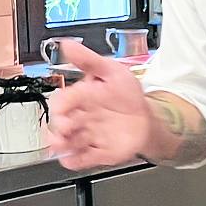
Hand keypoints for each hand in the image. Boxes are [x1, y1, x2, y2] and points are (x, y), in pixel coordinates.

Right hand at [48, 42, 152, 169]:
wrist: (148, 117)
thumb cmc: (127, 94)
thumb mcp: (112, 71)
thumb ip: (89, 60)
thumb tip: (67, 45)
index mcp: (81, 98)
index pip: (62, 101)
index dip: (60, 106)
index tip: (62, 108)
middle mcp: (80, 118)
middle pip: (59, 125)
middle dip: (58, 128)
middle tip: (65, 128)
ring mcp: (87, 136)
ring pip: (66, 143)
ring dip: (61, 146)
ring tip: (63, 145)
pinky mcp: (96, 152)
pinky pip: (80, 160)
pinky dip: (73, 161)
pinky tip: (73, 158)